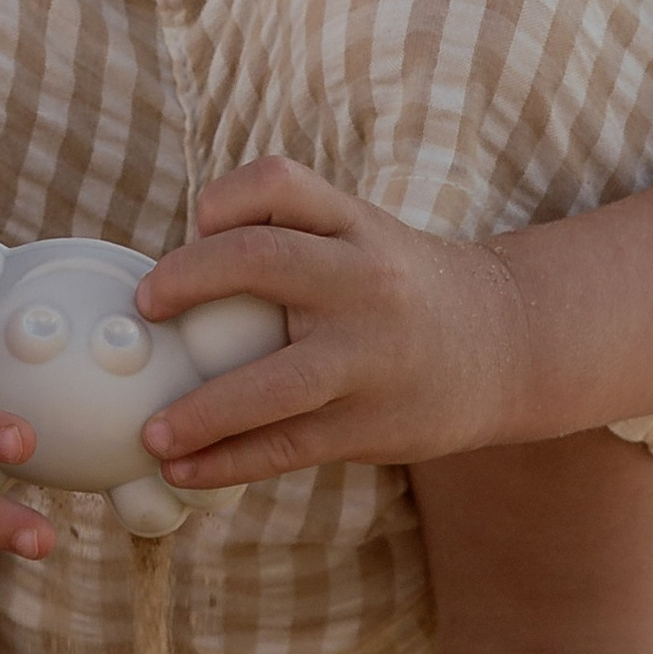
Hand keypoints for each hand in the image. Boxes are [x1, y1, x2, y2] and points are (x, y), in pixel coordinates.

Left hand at [133, 158, 516, 486]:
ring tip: (151, 433)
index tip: (190, 228)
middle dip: (186, 279)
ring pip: (271, 383)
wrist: (507, 344)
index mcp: (357, 225)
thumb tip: (175, 271)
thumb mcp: (363, 236)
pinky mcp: (371, 424)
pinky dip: (226, 462)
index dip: (221, 198)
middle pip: (260, 258)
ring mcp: (369, 357)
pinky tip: (184, 470)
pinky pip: (286, 447)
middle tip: (145, 308)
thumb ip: (290, 237)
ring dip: (199, 411)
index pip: (278, 182)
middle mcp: (364, 280)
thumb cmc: (402, 287)